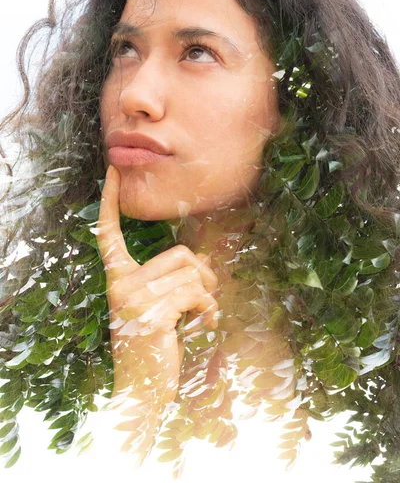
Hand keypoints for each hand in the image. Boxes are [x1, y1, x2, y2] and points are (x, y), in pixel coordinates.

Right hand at [97, 165, 218, 405]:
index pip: (109, 234)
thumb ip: (174, 280)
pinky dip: (210, 312)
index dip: (110, 202)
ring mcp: (133, 298)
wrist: (142, 391)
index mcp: (118, 278)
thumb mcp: (159, 306)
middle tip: (205, 297)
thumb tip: (205, 257)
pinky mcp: (152, 313)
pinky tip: (202, 328)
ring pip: (194, 275)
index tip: (112, 171)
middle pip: (182, 254)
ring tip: (199, 318)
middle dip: (204, 274)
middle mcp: (121, 283)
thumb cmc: (153, 346)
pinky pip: (198, 296)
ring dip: (208, 298)